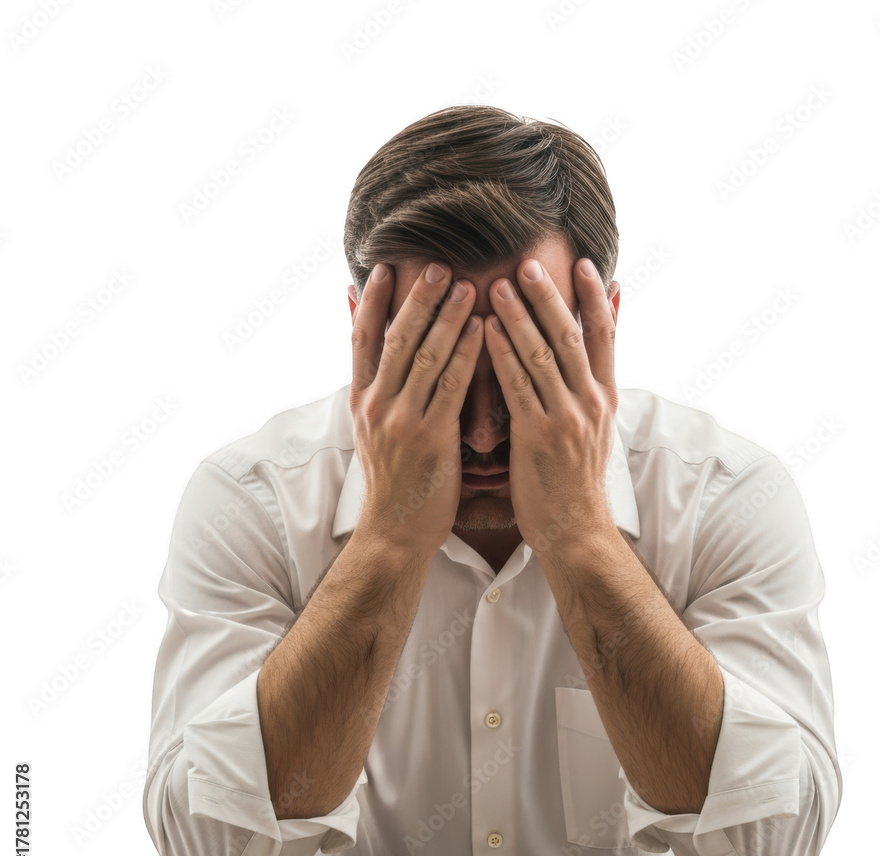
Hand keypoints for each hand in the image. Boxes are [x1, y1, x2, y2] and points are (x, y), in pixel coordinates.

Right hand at [349, 261, 483, 554]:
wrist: (395, 532)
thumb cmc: (394, 482)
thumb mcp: (372, 434)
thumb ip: (377, 393)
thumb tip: (376, 361)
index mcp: (361, 400)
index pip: (362, 338)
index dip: (374, 300)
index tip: (386, 266)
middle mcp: (375, 404)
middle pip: (395, 338)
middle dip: (417, 298)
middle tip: (437, 263)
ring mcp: (400, 420)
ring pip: (424, 356)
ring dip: (446, 316)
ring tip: (466, 284)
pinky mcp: (429, 438)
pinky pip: (451, 387)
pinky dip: (466, 354)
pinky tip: (481, 330)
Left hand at [483, 257, 619, 553]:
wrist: (575, 530)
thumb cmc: (575, 482)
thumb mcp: (595, 432)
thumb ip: (588, 392)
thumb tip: (586, 360)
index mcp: (606, 399)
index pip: (605, 336)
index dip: (594, 298)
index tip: (583, 262)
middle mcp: (591, 403)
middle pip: (571, 336)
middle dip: (550, 296)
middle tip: (528, 262)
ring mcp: (567, 419)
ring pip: (543, 355)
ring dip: (519, 316)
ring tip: (497, 284)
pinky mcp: (539, 436)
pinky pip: (518, 387)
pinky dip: (502, 355)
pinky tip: (486, 331)